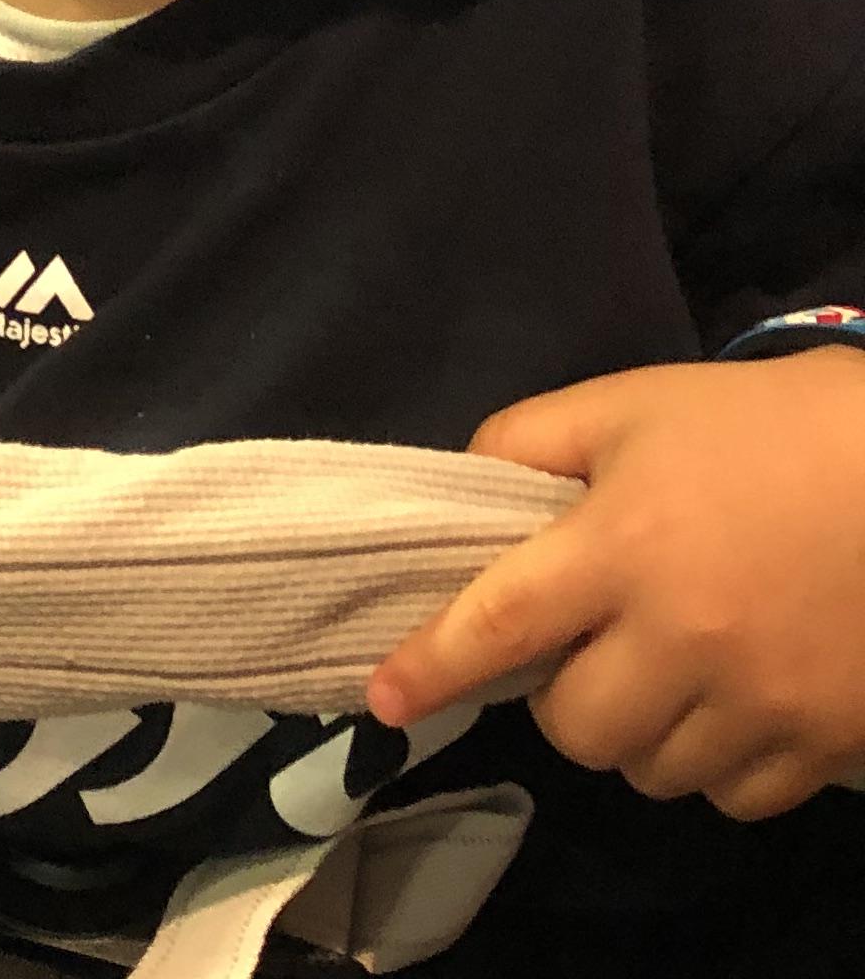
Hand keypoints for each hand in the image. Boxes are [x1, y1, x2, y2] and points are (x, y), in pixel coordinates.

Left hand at [368, 352, 864, 818]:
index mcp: (622, 547)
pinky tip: (727, 706)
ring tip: (661, 675)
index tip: (383, 699)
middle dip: (561, 699)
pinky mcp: (829, 742)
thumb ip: (532, 440)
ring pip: (654, 773)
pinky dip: (716, 767)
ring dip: (637, 736)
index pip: (502, 623)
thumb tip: (468, 489)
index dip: (434, 666)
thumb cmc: (763, 428)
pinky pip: (736, 798)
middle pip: (576, 727)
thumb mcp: (631, 405)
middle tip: (587, 652)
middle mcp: (685, 638)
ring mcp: (763, 701)